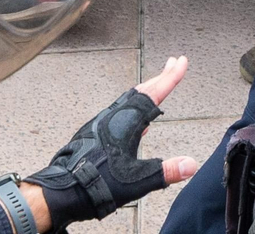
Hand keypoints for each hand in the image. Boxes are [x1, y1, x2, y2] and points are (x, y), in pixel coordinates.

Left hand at [25, 55, 197, 224]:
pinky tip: (136, 119)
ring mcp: (102, 123)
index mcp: (126, 123)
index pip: (154, 94)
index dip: (171, 77)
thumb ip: (166, 171)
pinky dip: (133, 106)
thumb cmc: (97, 184)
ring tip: (157, 86)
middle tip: (172, 64)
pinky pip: (118, 111)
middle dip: (160, 77)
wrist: (63, 191)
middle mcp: (113, 117)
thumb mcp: (138, 180)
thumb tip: (191, 164)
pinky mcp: (95, 132)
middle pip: (141, 91)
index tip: (181, 62)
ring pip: (128, 100)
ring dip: (145, 90)